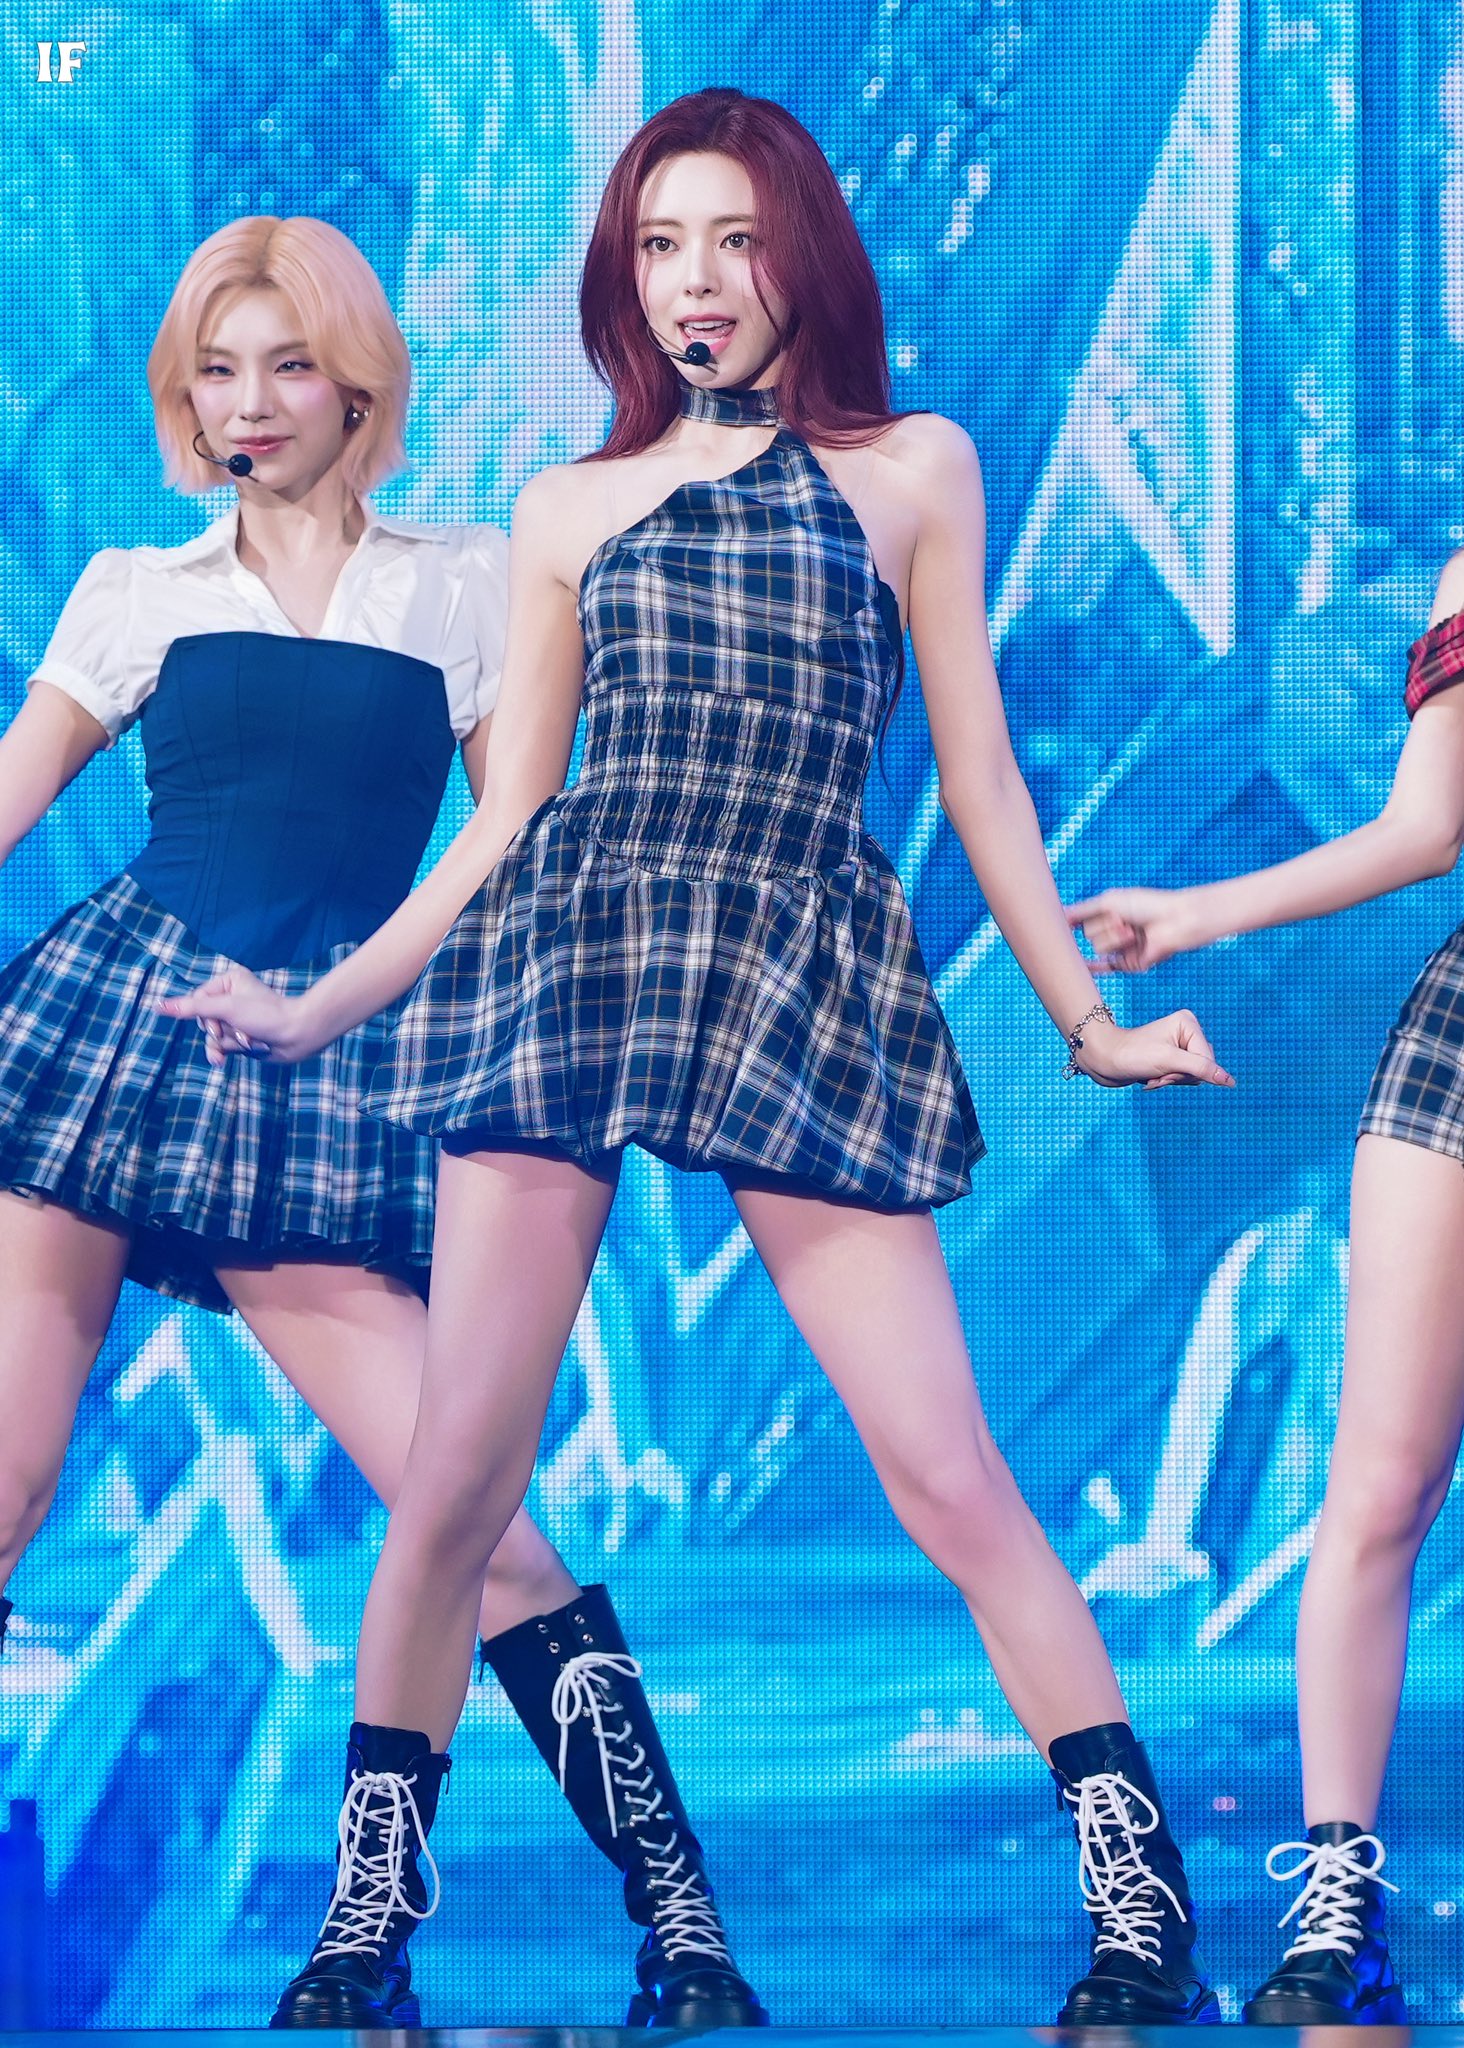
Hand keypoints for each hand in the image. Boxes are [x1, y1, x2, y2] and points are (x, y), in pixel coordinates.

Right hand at [157, 967, 315, 1066]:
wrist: (296, 1037)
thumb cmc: (266, 1016)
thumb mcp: (225, 1009)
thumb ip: (191, 1008)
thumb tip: (159, 1005)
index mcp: (228, 982)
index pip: (196, 999)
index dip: (205, 1014)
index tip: (221, 1021)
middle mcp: (231, 998)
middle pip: (202, 1019)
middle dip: (219, 1031)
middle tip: (241, 1031)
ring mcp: (235, 1019)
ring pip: (210, 1036)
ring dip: (225, 1043)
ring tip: (247, 1042)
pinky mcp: (239, 1037)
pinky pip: (219, 1047)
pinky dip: (223, 1053)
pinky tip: (224, 1060)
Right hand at [1066, 887, 1203, 972]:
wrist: (1175, 922)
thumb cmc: (1148, 905)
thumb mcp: (1110, 901)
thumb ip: (1083, 910)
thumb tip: (1059, 915)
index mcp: (1111, 913)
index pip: (1082, 918)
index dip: (1073, 919)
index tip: (1055, 920)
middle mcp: (1114, 931)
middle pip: (1088, 932)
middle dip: (1103, 925)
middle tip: (1123, 919)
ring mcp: (1121, 948)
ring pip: (1098, 946)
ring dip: (1113, 937)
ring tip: (1133, 932)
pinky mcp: (1128, 963)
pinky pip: (1104, 967)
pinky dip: (1091, 968)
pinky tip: (1078, 968)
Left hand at [1072, 1010, 1233, 1090]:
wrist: (1103, 1060)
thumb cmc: (1132, 1055)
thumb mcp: (1170, 1062)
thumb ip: (1202, 1069)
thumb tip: (1230, 1081)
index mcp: (1189, 1023)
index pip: (1207, 1059)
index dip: (1187, 1072)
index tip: (1165, 1071)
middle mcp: (1186, 1032)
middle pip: (1201, 1068)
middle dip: (1178, 1077)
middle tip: (1157, 1074)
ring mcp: (1178, 1045)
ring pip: (1191, 1076)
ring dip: (1170, 1082)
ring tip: (1152, 1077)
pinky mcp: (1170, 1058)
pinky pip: (1180, 1078)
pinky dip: (1166, 1083)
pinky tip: (1150, 1080)